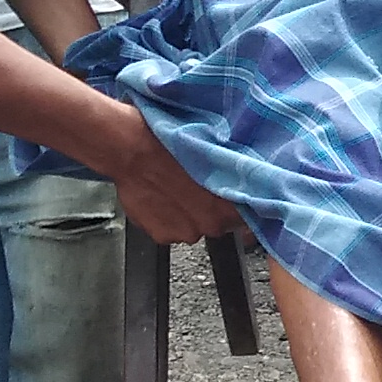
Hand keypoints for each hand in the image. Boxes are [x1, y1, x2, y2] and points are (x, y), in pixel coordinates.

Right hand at [98, 107, 233, 243]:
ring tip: (174, 191)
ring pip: (194, 227)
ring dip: (187, 215)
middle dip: (209, 209)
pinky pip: (170, 231)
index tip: (231, 199)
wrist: (133, 149)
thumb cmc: (171, 145)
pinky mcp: (163, 236)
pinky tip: (159, 198)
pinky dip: (166, 219)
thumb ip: (230, 178)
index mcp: (231, 202)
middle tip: (195, 188)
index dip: (239, 207)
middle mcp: (212, 222)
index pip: (248, 218)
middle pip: (219, 223)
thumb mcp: (214, 154)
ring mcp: (187, 231)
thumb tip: (237, 182)